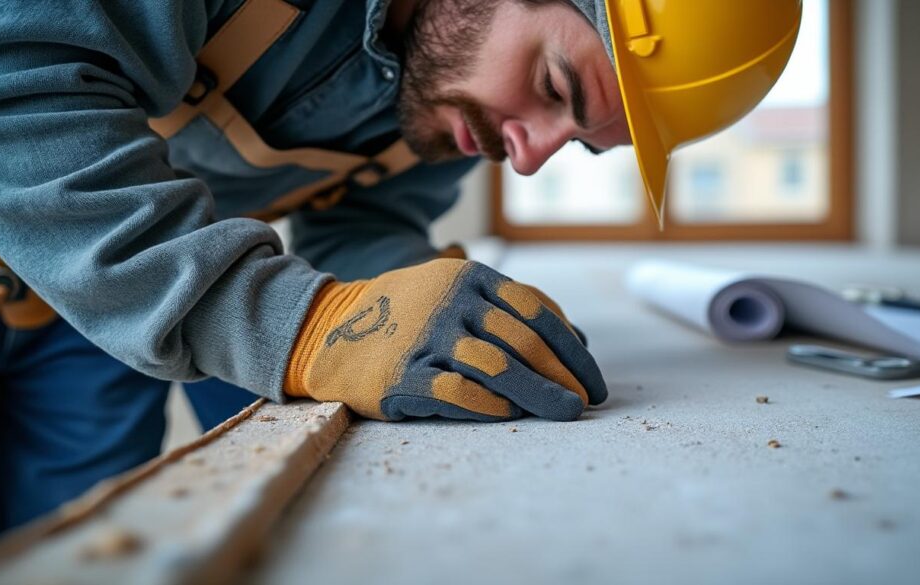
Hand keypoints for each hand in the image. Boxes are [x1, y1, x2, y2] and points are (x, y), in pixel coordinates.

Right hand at [284, 259, 606, 420]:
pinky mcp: (403, 375)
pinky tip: (512, 415)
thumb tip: (577, 338)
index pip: (536, 311)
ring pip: (498, 367)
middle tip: (587, 400)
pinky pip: (459, 392)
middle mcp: (451, 302)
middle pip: (524, 341)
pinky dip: (491, 405)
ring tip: (565, 412)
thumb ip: (512, 308)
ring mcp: (426, 337)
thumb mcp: (457, 293)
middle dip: (563, 374)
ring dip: (538, 394)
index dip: (571, 348)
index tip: (592, 377)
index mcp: (470, 277)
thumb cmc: (407, 313)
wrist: (328, 329)